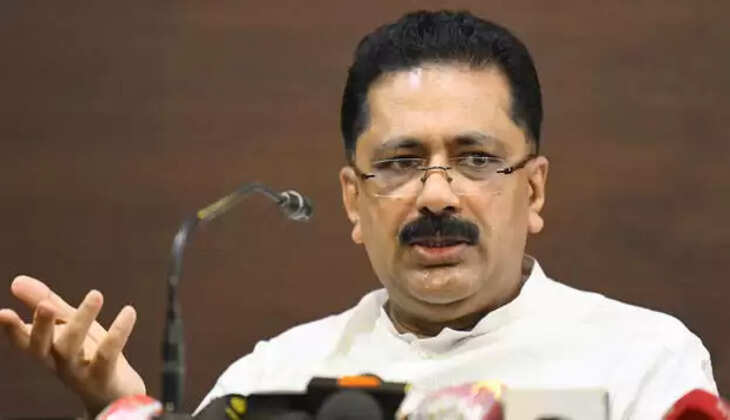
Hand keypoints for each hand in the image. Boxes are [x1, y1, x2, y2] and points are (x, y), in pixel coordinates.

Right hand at [0, 275, 145, 415]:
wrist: (114, 392)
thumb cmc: (87, 353)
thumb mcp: (67, 325)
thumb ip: (46, 303)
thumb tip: (16, 280)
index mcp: (45, 349)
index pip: (22, 340)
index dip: (11, 329)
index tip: (2, 313)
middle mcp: (56, 362)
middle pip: (41, 347)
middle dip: (42, 326)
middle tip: (46, 305)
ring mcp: (77, 372)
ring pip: (72, 348)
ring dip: (82, 320)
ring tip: (96, 294)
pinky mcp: (102, 377)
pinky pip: (107, 354)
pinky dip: (118, 332)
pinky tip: (129, 311)